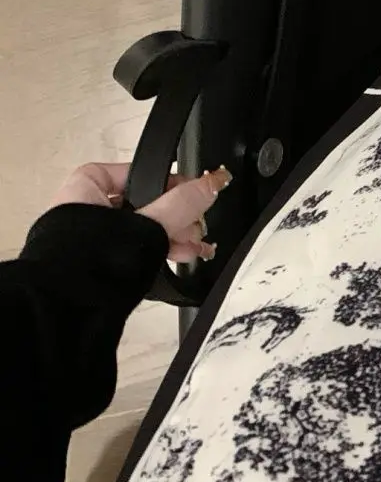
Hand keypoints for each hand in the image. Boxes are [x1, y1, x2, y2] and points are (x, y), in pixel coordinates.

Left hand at [48, 162, 232, 263]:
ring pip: (142, 228)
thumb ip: (183, 203)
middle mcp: (85, 208)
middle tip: (198, 226)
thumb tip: (214, 183)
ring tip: (196, 248)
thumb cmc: (90, 261)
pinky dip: (157, 250)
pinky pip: (133, 248)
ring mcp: (90, 237)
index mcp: (87, 186)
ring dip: (173, 236)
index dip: (172, 183)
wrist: (67, 309)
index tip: (195, 193)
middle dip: (179, 216)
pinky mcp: (97, 262)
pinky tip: (180, 258)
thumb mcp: (149, 223)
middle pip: (146, 202)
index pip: (140, 172)